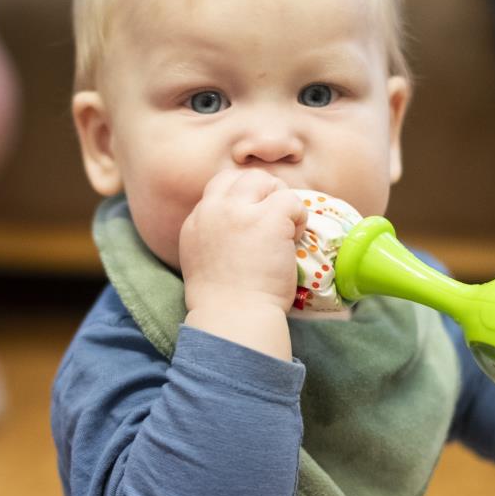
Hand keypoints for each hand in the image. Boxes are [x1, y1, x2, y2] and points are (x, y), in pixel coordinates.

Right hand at [181, 170, 306, 359]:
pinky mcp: (268, 219)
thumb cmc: (225, 302)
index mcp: (195, 222)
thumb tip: (239, 225)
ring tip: (286, 230)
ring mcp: (239, 212)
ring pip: (265, 181)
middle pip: (241, 177)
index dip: (242, 196)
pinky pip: (291, 200)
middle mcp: (213, 210)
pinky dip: (299, 217)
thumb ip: (214, 235)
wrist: (234, 318)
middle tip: (276, 217)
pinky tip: (295, 239)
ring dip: (281, 202)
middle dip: (263, 191)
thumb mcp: (201, 260)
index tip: (254, 217)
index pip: (219, 188)